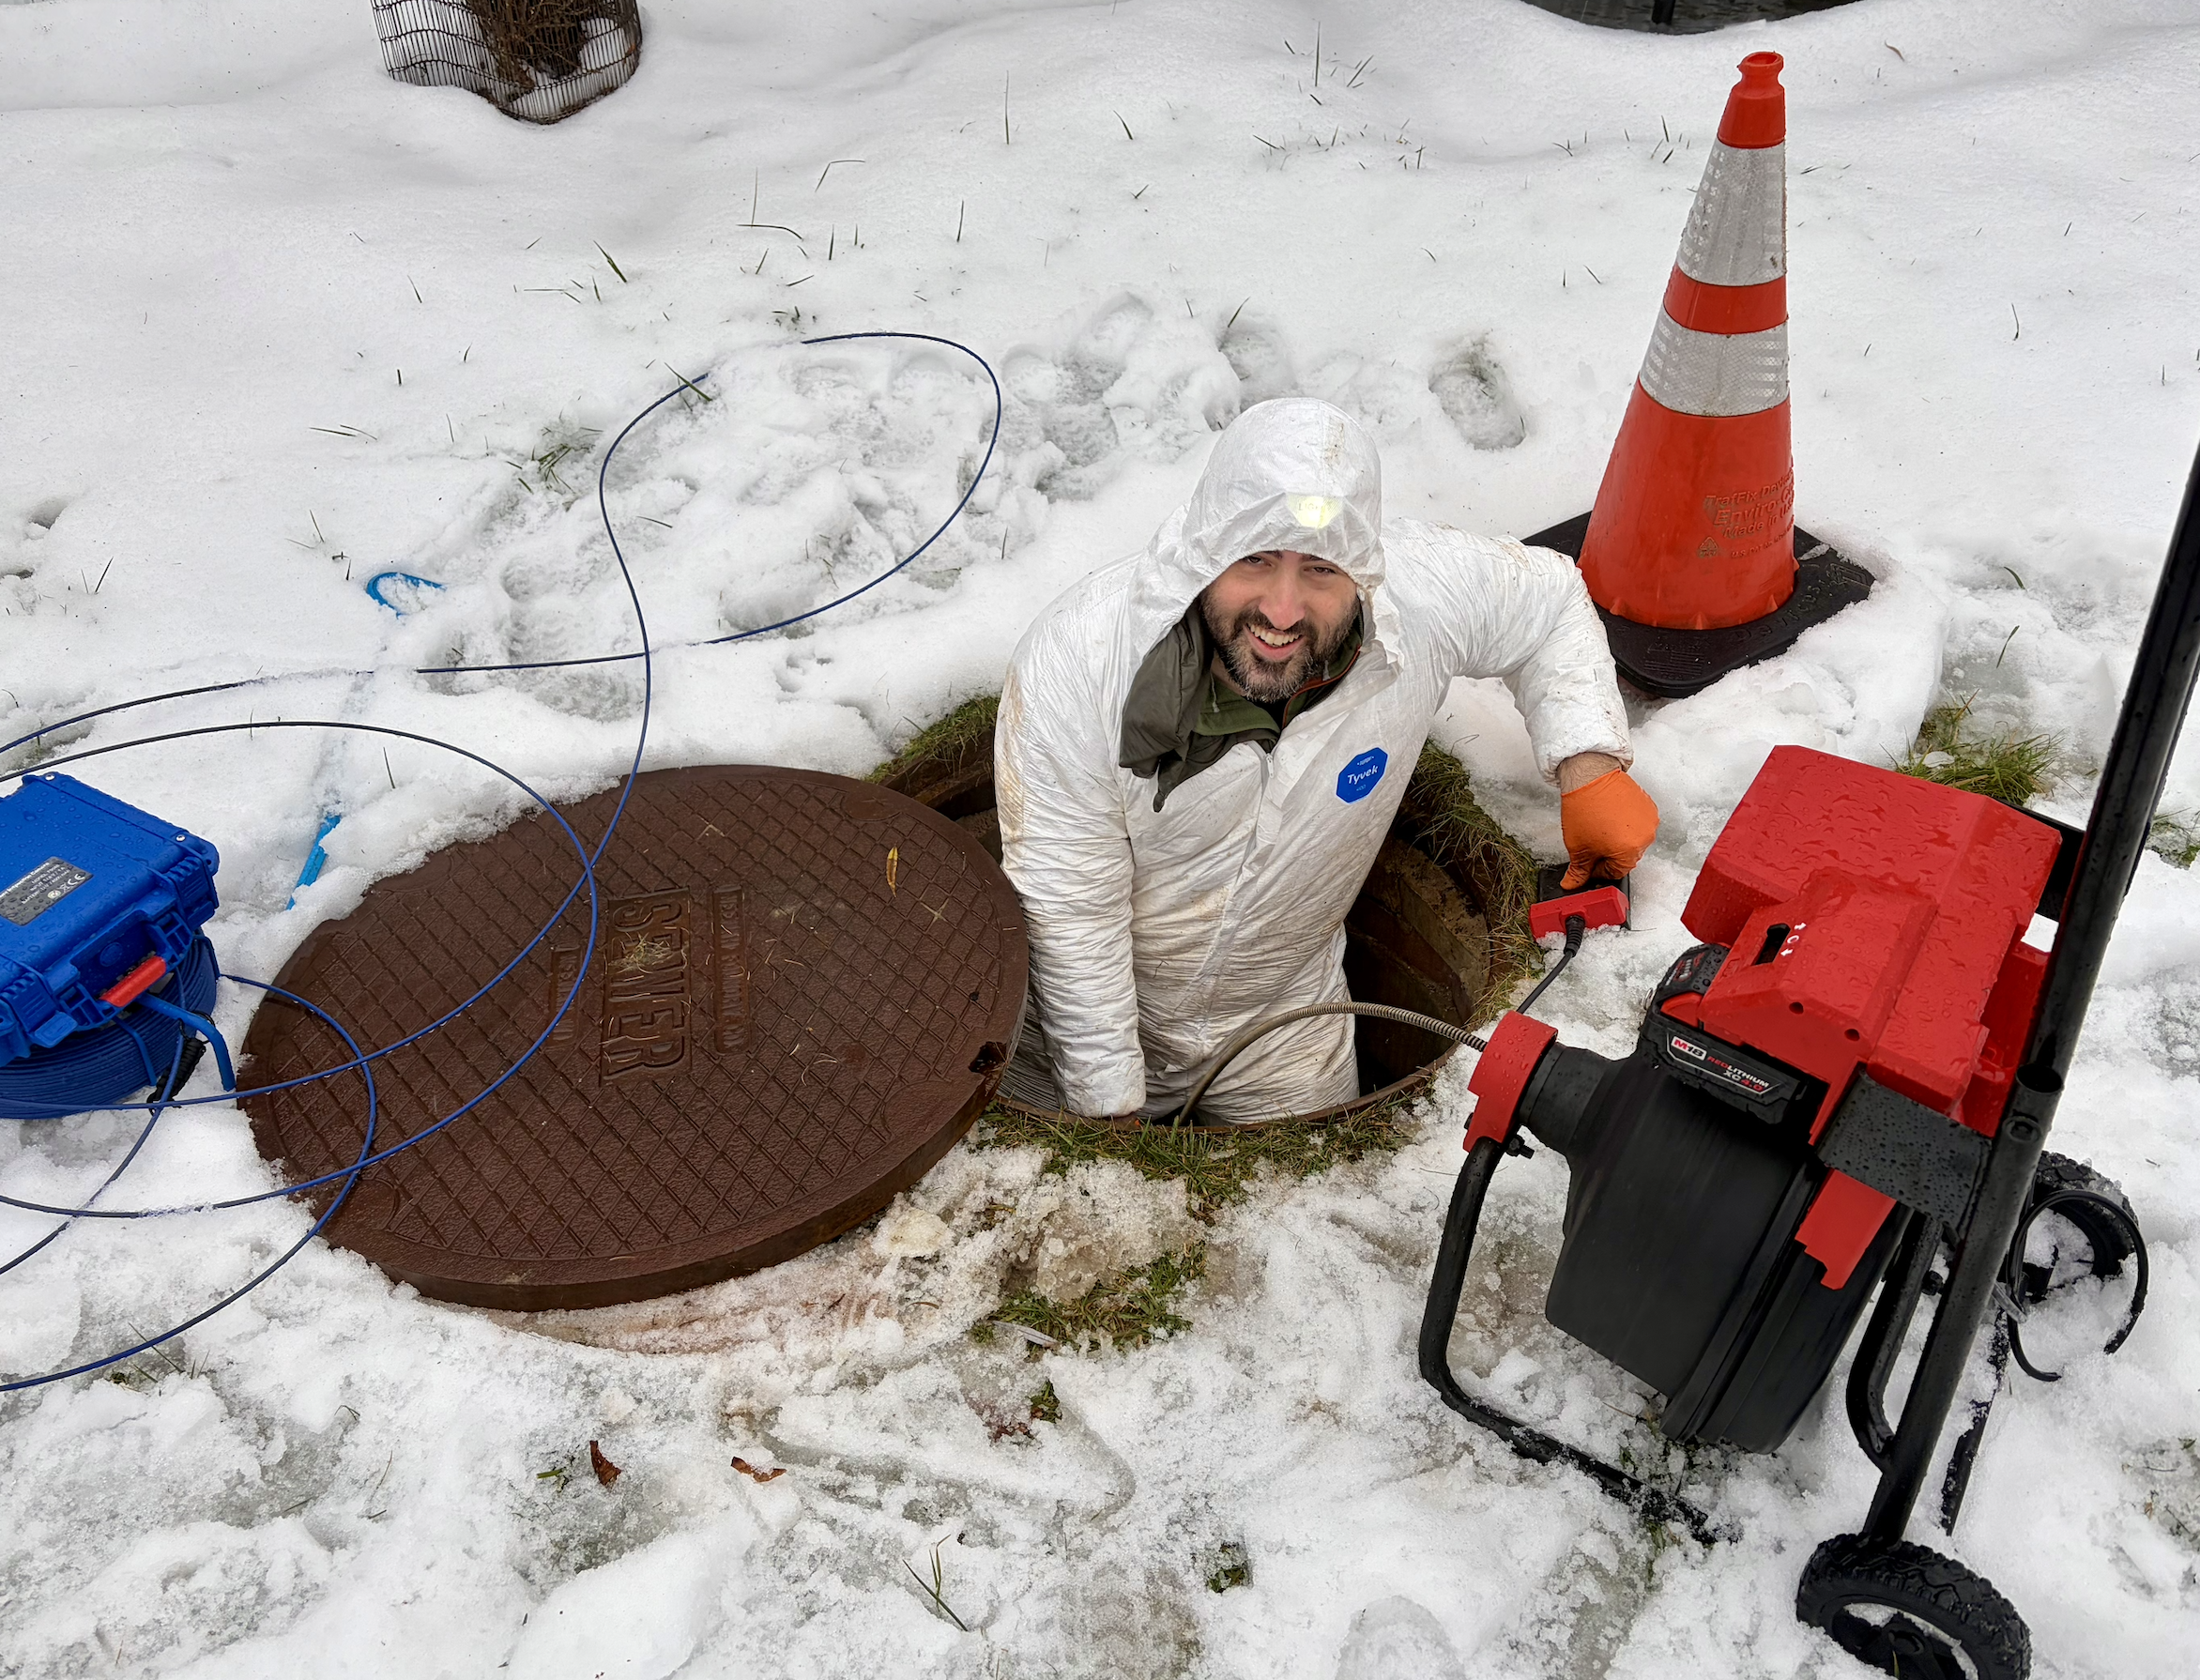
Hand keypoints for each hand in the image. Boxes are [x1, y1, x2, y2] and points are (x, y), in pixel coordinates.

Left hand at [1558, 760, 1657, 888]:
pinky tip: (1609, 817)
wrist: (1589, 774)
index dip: (1598, 870)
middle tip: (1591, 843)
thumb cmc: (1585, 807)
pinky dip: (1624, 824)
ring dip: (1617, 838)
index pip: (1616, 873)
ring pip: (1633, 840)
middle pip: (1626, 857)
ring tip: (1599, 827)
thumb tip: (1573, 883)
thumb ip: (1578, 871)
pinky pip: (1638, 824)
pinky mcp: (1648, 806)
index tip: (1589, 864)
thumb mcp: (1577, 847)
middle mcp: (1645, 837)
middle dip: (1608, 854)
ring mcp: (1649, 821)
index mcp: (1629, 851)